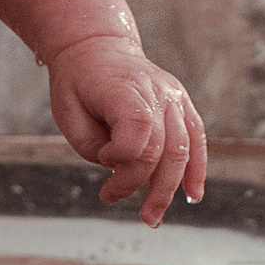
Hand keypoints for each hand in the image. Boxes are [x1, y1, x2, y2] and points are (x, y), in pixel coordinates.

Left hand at [47, 35, 208, 224]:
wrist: (95, 46)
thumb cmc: (78, 83)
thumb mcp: (67, 114)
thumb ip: (93, 147)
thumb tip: (122, 170)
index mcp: (125, 88)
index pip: (138, 131)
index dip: (120, 156)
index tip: (101, 159)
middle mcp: (157, 91)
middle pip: (162, 147)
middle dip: (139, 183)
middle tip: (111, 199)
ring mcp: (173, 96)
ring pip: (182, 149)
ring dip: (168, 188)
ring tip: (151, 217)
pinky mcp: (181, 103)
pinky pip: (196, 138)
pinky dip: (197, 168)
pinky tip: (193, 195)